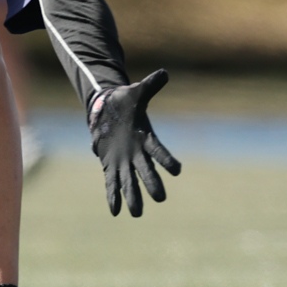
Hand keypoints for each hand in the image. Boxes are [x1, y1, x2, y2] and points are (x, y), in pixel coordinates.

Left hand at [88, 69, 178, 217]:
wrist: (109, 111)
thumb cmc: (126, 103)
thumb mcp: (137, 92)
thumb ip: (151, 85)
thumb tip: (164, 73)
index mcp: (146, 137)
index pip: (159, 150)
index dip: (167, 160)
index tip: (177, 170)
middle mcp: (137, 153)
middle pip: (146, 171)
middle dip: (151, 184)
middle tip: (160, 198)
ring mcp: (124, 161)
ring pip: (130, 182)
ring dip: (132, 197)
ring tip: (136, 214)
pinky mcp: (110, 165)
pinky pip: (112, 182)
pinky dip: (113, 195)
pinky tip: (115, 210)